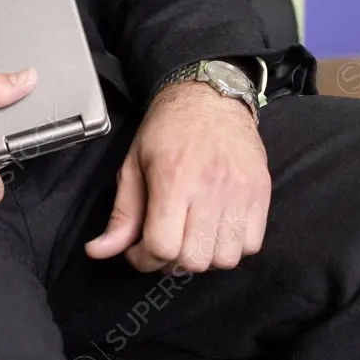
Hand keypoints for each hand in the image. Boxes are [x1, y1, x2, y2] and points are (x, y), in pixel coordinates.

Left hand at [85, 82, 270, 271]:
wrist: (210, 97)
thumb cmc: (168, 128)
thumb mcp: (133, 165)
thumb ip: (121, 214)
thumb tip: (99, 251)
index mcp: (173, 179)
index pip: (162, 247)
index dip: (144, 259)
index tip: (138, 250)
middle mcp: (210, 188)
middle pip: (194, 260)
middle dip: (171, 262)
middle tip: (163, 243)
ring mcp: (240, 192)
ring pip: (225, 259)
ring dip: (204, 257)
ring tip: (190, 237)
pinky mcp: (260, 193)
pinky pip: (251, 245)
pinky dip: (232, 247)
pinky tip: (215, 229)